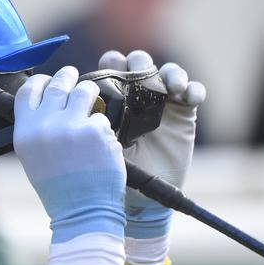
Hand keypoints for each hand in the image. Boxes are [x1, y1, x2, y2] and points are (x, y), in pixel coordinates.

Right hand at [14, 66, 126, 244]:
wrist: (83, 212)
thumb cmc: (60, 189)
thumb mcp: (34, 157)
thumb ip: (38, 128)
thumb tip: (51, 101)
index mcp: (25, 132)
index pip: (28, 91)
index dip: (40, 81)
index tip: (48, 80)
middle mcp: (45, 125)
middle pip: (58, 85)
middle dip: (67, 76)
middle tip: (73, 76)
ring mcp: (72, 126)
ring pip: (84, 92)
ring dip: (90, 94)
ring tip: (92, 102)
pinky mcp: (96, 131)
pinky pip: (102, 118)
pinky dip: (102, 129)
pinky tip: (100, 147)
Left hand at [99, 50, 205, 264]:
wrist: (127, 202)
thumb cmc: (98, 173)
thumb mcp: (84, 143)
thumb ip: (81, 118)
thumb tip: (69, 93)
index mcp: (108, 96)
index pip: (111, 65)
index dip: (112, 63)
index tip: (113, 74)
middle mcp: (133, 95)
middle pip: (138, 62)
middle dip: (139, 63)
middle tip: (140, 76)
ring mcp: (159, 103)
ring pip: (167, 71)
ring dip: (171, 72)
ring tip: (173, 86)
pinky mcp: (182, 114)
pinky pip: (192, 91)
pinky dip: (194, 88)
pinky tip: (191, 96)